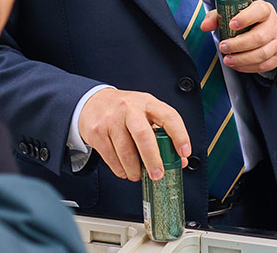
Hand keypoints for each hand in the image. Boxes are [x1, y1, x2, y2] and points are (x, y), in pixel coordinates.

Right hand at [77, 88, 191, 181]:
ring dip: (134, 169)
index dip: (179, 135)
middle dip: (153, 159)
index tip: (184, 152)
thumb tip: (179, 159)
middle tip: (157, 174)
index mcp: (147, 102)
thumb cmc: (124, 110)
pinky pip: (111, 157)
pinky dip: (120, 169)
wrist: (92, 102)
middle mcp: (129, 108)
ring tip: (138, 174)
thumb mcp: (145, 113)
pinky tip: (124, 169)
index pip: (169, 116)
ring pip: (126, 151)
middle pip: (144, 135)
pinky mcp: (97, 132)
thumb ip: (162, 133)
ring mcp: (111, 120)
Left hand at [200, 0, 276, 72]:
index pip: (259, 11)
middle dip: (238, 45)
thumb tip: (205, 26)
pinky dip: (249, 67)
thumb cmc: (246, 20)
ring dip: (242, 59)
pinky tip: (237, 65)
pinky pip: (265, 65)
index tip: (232, 24)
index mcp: (264, 10)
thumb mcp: (231, 13)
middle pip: (259, 37)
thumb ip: (216, 18)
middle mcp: (274, 25)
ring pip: (262, 53)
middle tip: (224, 47)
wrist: (262, 27)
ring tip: (228, 59)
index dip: (245, 18)